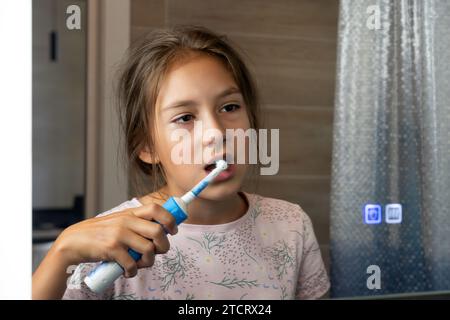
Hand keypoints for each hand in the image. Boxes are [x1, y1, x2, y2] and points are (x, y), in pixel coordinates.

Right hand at [53, 203, 177, 277]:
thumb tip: (160, 231)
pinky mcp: (112, 249)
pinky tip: (128, 271)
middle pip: (158, 232)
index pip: (156, 208)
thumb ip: (136, 223)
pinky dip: (133, 271)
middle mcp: (126, 221)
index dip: (170, 219)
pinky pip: (132, 264)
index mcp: (130, 213)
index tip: (173, 230)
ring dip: (148, 262)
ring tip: (140, 264)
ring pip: (149, 250)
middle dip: (163, 246)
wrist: (73, 242)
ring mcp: (119, 235)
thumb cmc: (99, 234)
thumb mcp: (118, 221)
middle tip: (158, 252)